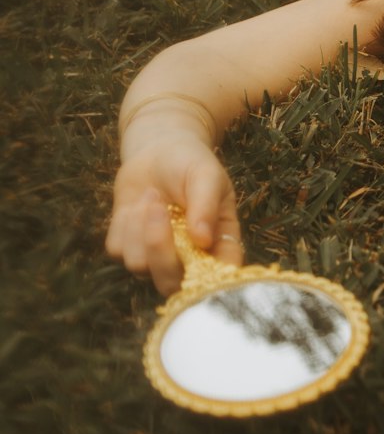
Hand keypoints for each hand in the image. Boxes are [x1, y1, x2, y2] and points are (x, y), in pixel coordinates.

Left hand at [107, 135, 242, 295]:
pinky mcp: (126, 248)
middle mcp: (186, 259)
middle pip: (170, 283)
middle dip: (159, 249)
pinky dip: (123, 225)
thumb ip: (206, 205)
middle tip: (159, 208)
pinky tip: (137, 205)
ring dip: (141, 227)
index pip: (216, 277)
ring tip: (153, 197)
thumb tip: (203, 240)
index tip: (196, 251)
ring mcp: (154, 256)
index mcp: (217, 245)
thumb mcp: (206, 175)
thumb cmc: (191, 162)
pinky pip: (117, 251)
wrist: (158, 149)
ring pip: (139, 266)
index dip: (207, 278)